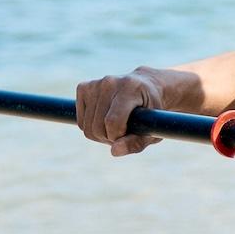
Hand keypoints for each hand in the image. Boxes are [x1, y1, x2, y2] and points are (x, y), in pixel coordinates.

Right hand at [73, 67, 191, 155]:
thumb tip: (114, 151)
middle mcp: (110, 82)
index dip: (118, 137)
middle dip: (109, 137)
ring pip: (86, 126)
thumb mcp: (152, 129)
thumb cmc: (153, 111)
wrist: (147, 86)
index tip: (128, 135)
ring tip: (116, 127)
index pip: (112, 121)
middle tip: (124, 133)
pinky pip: (81, 121)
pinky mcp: (84, 87)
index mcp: (130, 87)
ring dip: (100, 134)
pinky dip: (91, 126)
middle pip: (97, 126)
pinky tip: (104, 119)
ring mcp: (95, 84)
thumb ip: (135, 143)